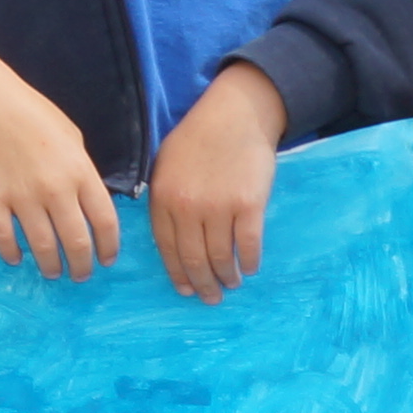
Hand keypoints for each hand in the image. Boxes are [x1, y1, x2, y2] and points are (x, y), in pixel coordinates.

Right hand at [0, 70, 121, 280]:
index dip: (109, 247)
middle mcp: (56, 190)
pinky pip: (3, 237)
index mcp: (81, 173)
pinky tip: (15, 258)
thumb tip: (87, 201)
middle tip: (80, 275)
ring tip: (52, 272)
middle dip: (81, 266)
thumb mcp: (73, 138)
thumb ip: (83, 171)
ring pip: (42, 246)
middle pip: (76, 242)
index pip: (105, 222)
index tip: (106, 260)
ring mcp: (22, 197)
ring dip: (50, 266)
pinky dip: (11, 253)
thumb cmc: (35, 114)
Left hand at [147, 63, 286, 302]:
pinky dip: (249, 261)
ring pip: (220, 256)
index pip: (166, 247)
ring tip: (231, 284)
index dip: (177, 272)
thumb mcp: (166, 165)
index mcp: (163, 198)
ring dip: (226, 276)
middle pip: (193, 258)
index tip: (185, 289)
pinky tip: (249, 267)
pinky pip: (248, 244)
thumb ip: (165, 199)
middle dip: (202, 283)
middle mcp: (188, 207)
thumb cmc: (198, 138)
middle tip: (210, 298)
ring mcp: (218, 207)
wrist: (235, 115)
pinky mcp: (248, 205)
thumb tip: (171, 237)